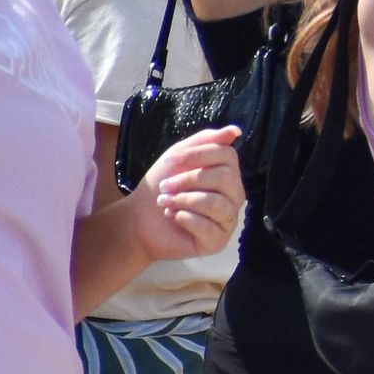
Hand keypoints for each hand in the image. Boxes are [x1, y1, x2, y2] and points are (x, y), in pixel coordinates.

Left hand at [121, 128, 245, 269]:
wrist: (138, 218)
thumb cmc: (161, 186)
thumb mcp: (179, 156)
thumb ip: (206, 141)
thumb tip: (235, 131)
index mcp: (227, 174)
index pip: (228, 156)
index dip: (198, 155)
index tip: (170, 161)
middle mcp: (233, 196)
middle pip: (226, 179)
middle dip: (189, 180)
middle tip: (166, 186)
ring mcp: (227, 219)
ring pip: (217, 204)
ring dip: (184, 200)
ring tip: (166, 202)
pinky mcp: (217, 241)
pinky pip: (208, 227)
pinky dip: (185, 219)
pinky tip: (174, 218)